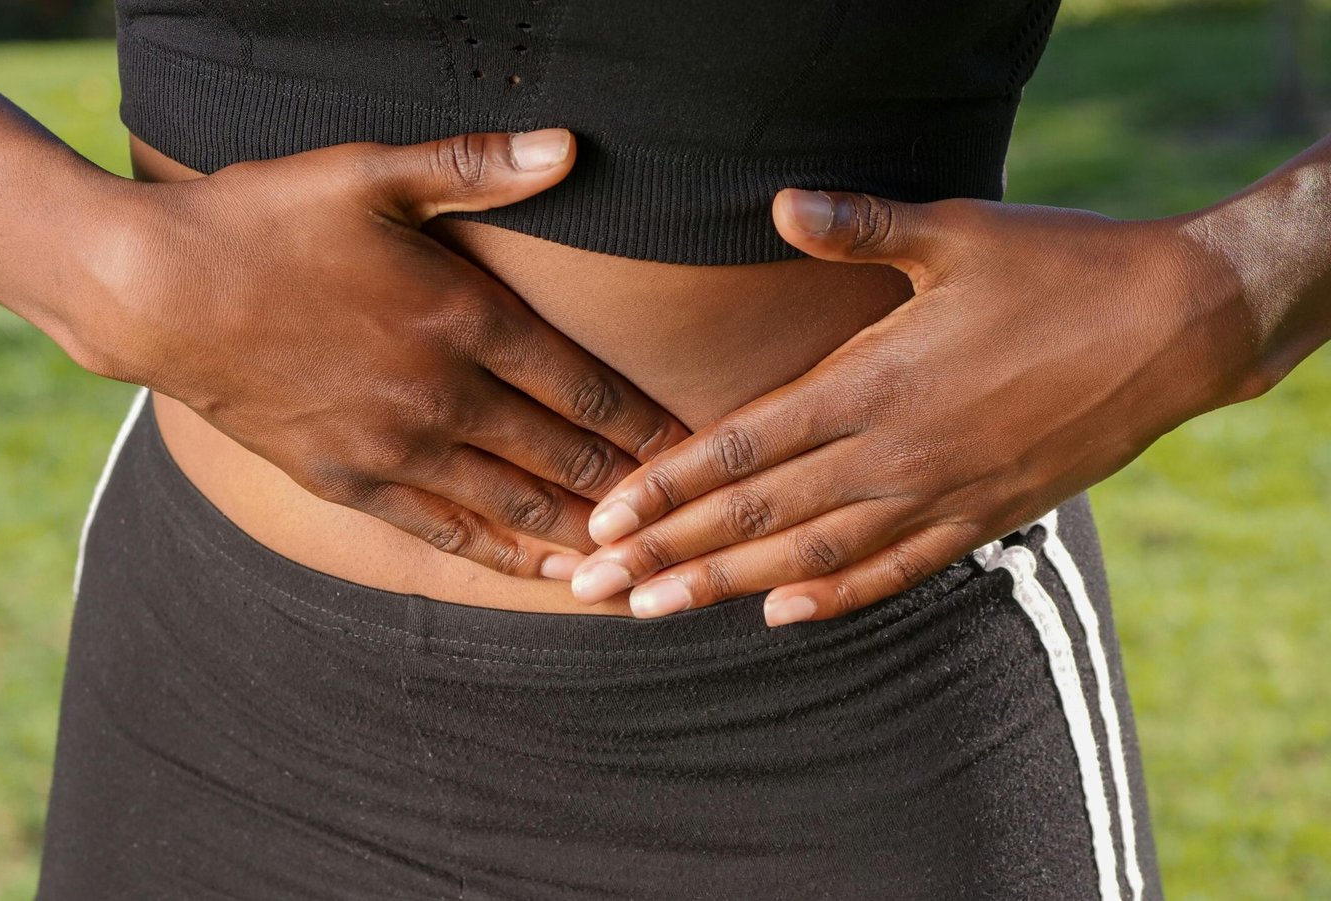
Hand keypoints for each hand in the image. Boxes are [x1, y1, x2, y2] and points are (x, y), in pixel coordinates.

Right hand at [75, 128, 689, 576]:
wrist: (157, 291)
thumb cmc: (265, 219)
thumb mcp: (371, 173)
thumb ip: (478, 166)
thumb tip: (571, 145)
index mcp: (463, 314)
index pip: (584, 384)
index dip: (646, 422)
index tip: (693, 447)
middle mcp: (442, 391)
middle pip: (564, 453)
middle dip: (630, 486)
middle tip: (683, 515)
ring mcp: (395, 444)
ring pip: (515, 502)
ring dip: (581, 532)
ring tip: (633, 558)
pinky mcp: (349, 479)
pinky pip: (446, 530)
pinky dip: (503, 554)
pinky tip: (542, 573)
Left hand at [566, 187, 1259, 622]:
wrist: (1181, 326)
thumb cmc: (1062, 266)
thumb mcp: (959, 232)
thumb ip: (861, 227)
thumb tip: (782, 203)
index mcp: (875, 378)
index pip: (743, 445)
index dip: (667, 486)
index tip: (603, 520)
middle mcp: (897, 449)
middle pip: (757, 511)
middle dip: (667, 551)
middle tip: (589, 587)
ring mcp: (941, 492)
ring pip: (812, 552)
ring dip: (727, 584)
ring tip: (653, 611)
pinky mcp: (985, 516)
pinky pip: (897, 570)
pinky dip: (836, 595)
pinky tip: (782, 614)